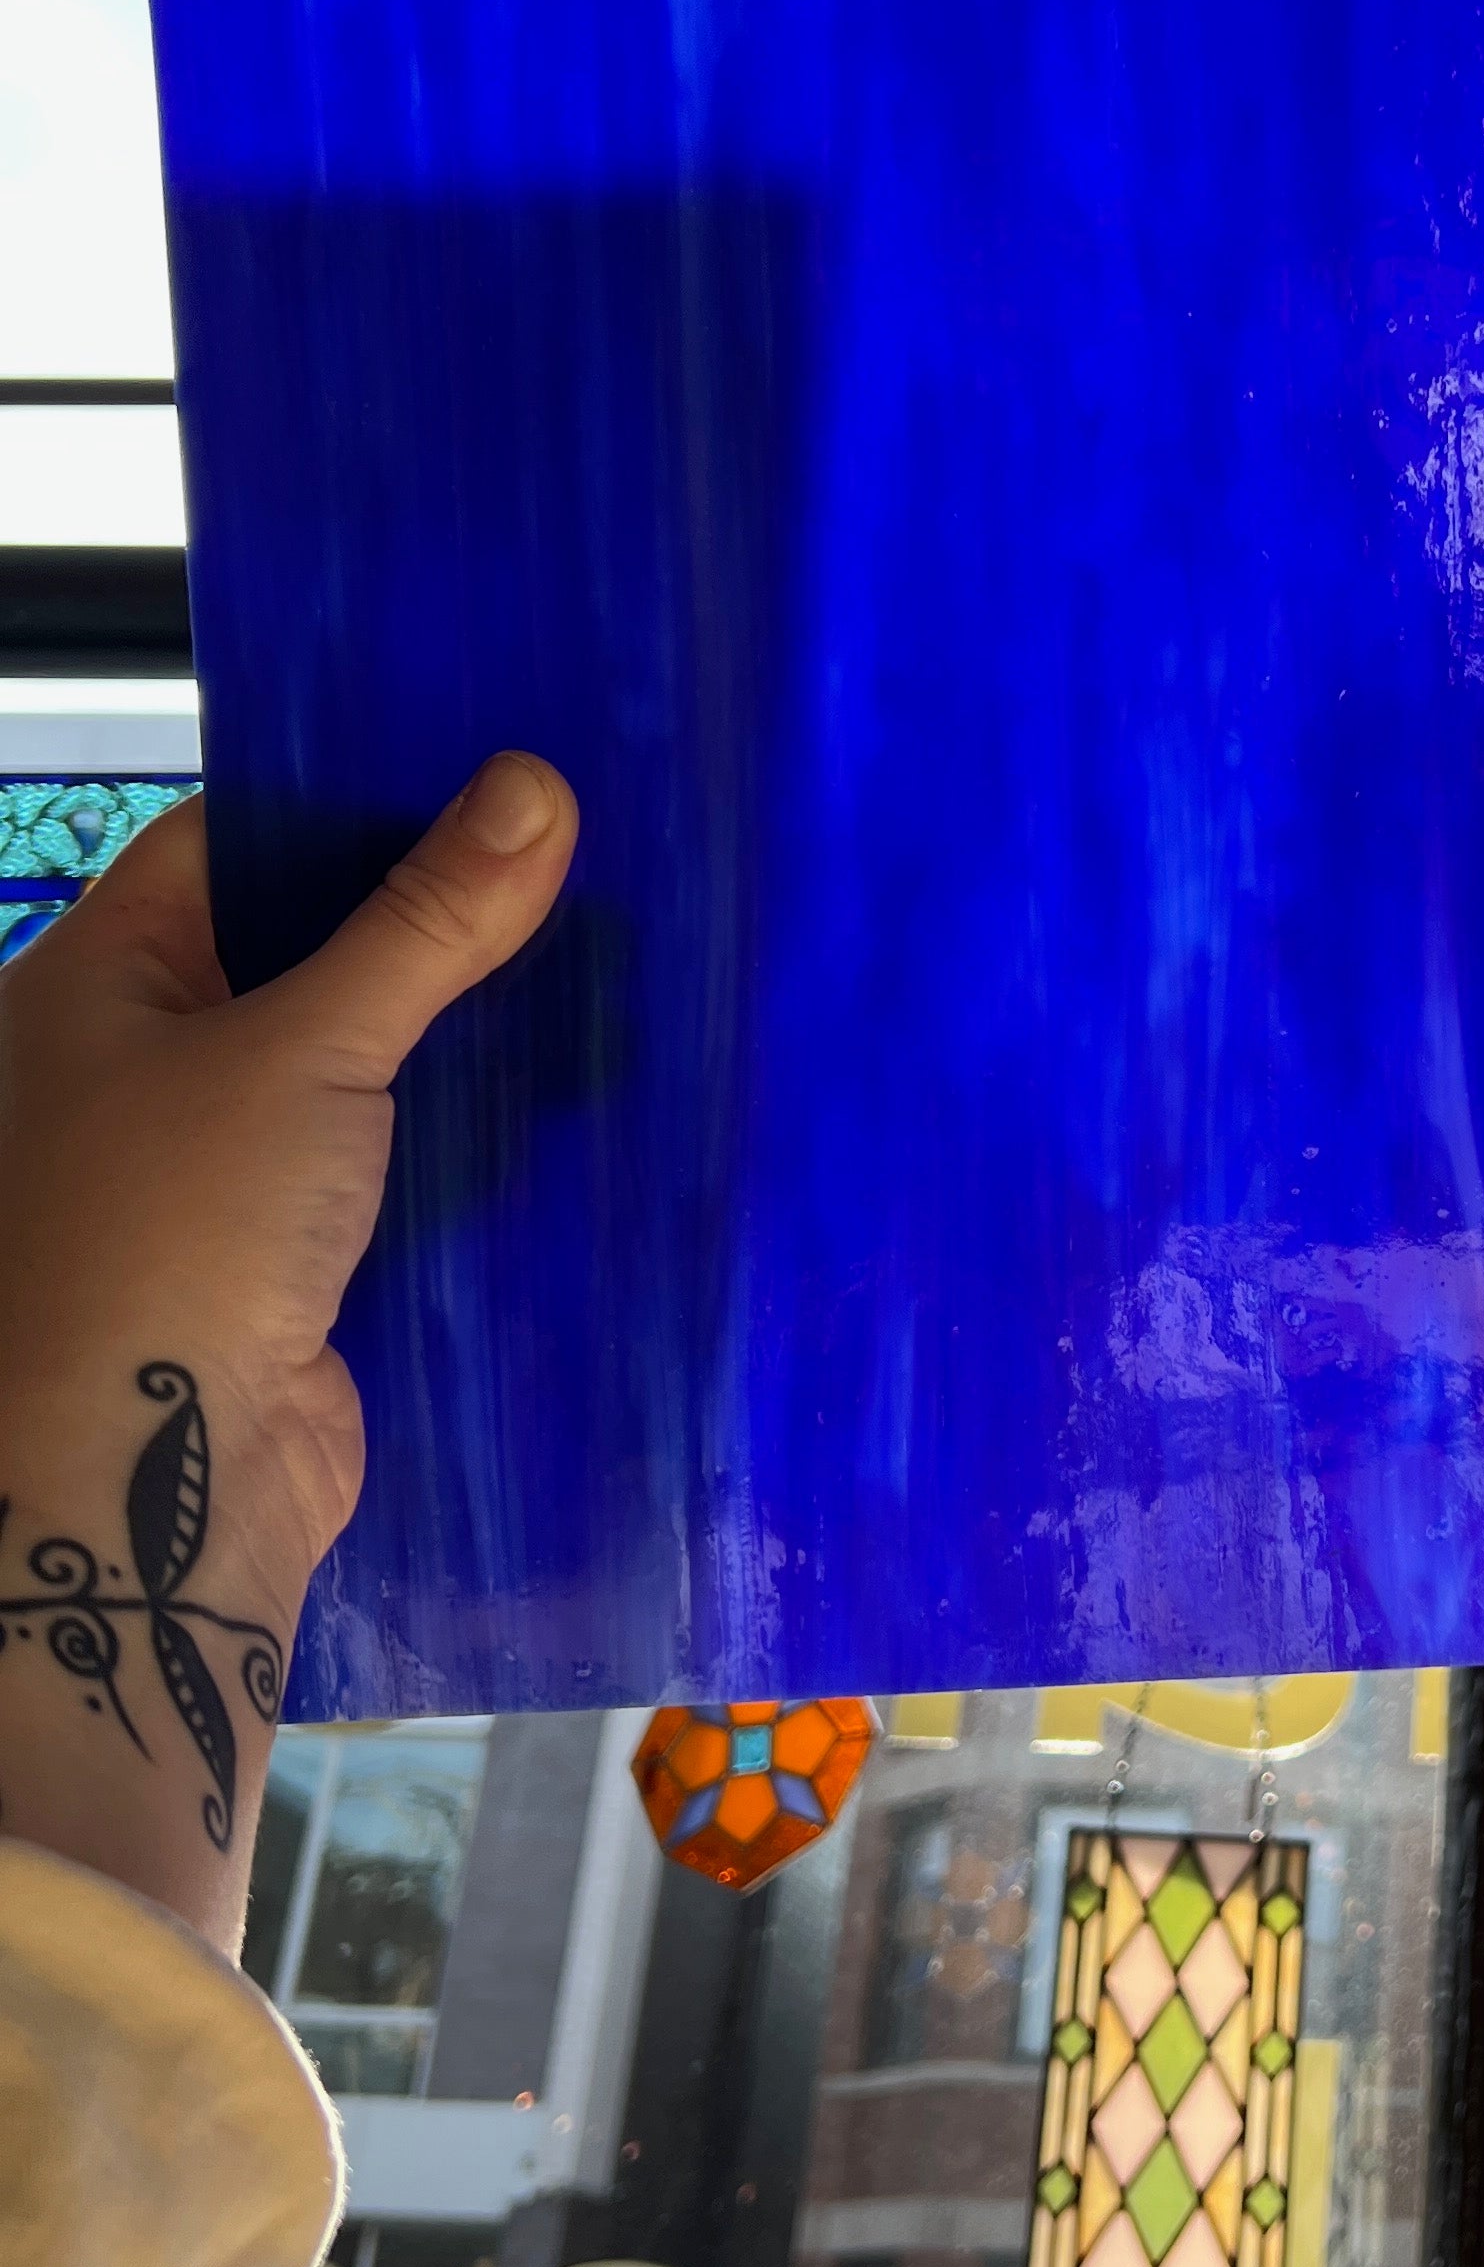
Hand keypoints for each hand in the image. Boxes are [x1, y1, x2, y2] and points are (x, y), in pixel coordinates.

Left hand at [0, 755, 576, 1947]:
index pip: (233, 843)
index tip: (493, 763)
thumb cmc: (166, 1243)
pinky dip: (470, 1144)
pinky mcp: (291, 1269)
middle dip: (434, 922)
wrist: (142, 1503)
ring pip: (358, 1070)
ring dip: (462, 1038)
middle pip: (305, 954)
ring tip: (608, 959)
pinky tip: (579, 1100)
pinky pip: (392, 1174)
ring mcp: (215, 1176)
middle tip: (584, 851)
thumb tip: (535, 784)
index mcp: (91, 985)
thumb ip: (425, 924)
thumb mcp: (304, 1049)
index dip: (355, 799)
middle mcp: (137, 1070)